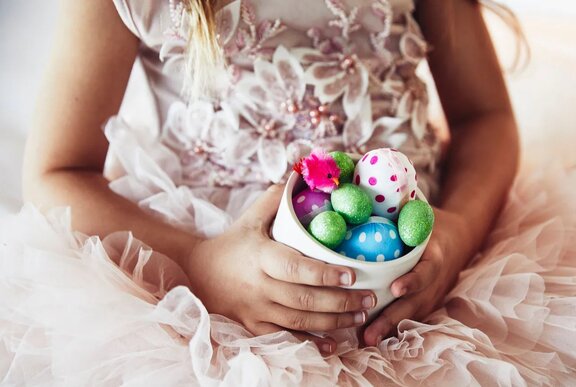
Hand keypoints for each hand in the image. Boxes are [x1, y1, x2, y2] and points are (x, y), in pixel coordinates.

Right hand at [185, 184, 376, 353]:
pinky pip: (283, 338)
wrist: (197, 272)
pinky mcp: (252, 325)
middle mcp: (259, 286)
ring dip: (333, 321)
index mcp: (261, 257)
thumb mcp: (250, 218)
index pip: (295, 267)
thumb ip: (275, 199)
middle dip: (341, 301)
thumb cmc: (232, 242)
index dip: (324, 274)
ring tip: (361, 314)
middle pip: (304, 299)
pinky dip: (308, 343)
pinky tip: (332, 345)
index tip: (352, 273)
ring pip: (299, 321)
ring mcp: (255, 309)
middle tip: (370, 297)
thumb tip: (302, 175)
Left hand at [362, 207, 473, 346]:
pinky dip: (391, 328)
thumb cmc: (431, 224)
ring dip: (388, 330)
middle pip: (413, 304)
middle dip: (390, 320)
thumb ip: (399, 210)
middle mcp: (435, 281)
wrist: (460, 239)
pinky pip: (408, 317)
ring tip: (364, 341)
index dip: (413, 280)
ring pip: (409, 316)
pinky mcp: (425, 304)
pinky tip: (367, 337)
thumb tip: (361, 196)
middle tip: (368, 334)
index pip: (425, 271)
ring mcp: (431, 296)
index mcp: (434, 257)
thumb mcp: (421, 214)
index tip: (396, 288)